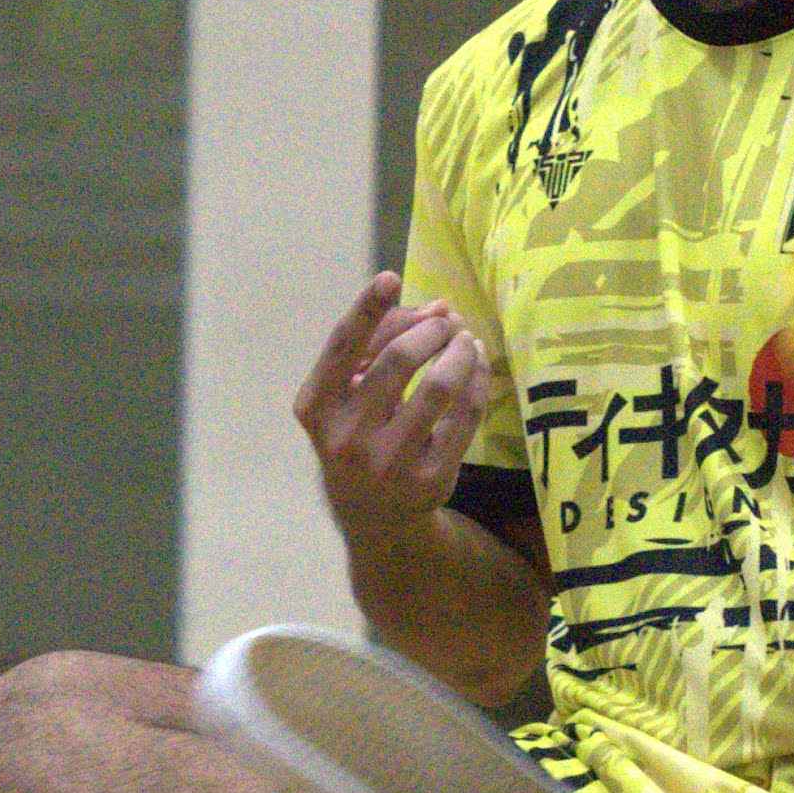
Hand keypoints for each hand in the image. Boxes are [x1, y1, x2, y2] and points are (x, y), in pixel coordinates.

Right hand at [296, 275, 491, 548]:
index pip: (342, 348)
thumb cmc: (359, 435)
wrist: (373, 514)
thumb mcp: (348, 394)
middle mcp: (347, 438)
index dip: (366, 309)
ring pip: (439, 386)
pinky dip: (477, 380)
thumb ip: (379, 344)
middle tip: (447, 320)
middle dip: (430, 330)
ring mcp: (389, 463)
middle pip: (398, 360)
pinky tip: (477, 365)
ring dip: (461, 350)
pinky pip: (465, 415)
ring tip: (466, 339)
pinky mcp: (430, 478)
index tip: (390, 278)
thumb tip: (439, 308)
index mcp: (316, 409)